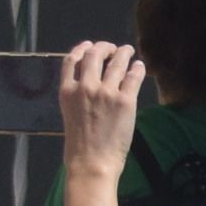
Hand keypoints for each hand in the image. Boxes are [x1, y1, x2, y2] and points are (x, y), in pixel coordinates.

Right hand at [53, 41, 138, 185]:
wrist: (92, 160)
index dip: (81, 48)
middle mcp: (84, 87)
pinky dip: (137, 68)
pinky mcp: (125, 101)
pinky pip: (133, 77)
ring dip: (123, 53)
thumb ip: (77, 96)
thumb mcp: (69, 113)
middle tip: (113, 48)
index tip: (89, 45)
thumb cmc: (80, 143)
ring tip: (128, 50)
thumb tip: (91, 83)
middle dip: (104, 47)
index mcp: (66, 91)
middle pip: (93, 55)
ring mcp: (105, 93)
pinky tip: (139, 66)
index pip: (70, 60)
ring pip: (115, 62)